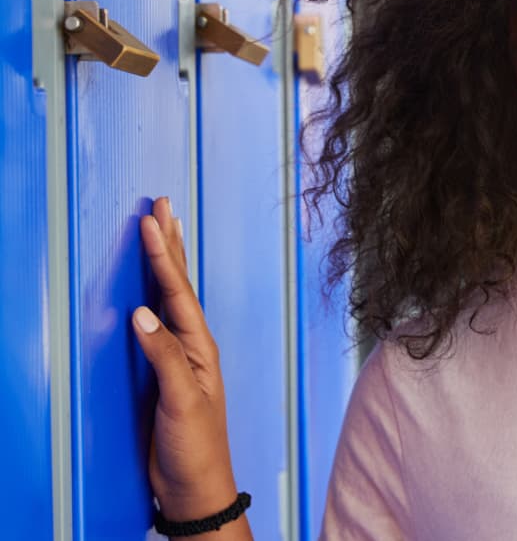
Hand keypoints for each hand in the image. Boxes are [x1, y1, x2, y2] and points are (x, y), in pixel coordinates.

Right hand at [132, 197, 240, 524]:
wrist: (195, 486)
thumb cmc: (195, 447)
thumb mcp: (180, 402)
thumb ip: (164, 358)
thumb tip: (143, 314)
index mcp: (200, 348)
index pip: (178, 292)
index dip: (163, 256)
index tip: (151, 220)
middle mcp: (192, 346)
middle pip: (178, 284)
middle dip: (169, 243)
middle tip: (162, 203)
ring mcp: (178, 357)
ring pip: (170, 297)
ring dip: (165, 262)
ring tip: (160, 227)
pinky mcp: (163, 373)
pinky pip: (157, 322)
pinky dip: (153, 295)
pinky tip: (148, 286)